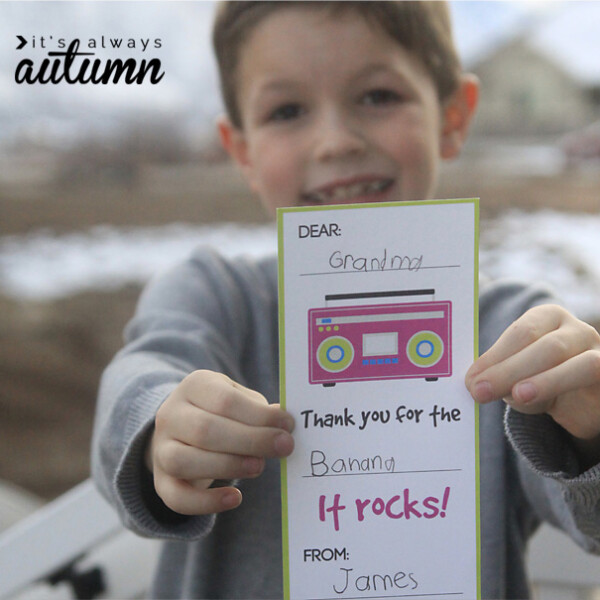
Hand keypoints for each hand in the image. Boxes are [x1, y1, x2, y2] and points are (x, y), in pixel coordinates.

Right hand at [146, 370, 294, 515]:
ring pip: (184, 461)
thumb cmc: (222, 412)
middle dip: (250, 441)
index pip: (225, 400)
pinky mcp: (160, 481)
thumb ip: (259, 409)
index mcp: (194, 386)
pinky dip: (206, 502)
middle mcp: (170, 414)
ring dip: (227, 466)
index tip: (288, 425)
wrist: (183, 428)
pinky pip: (176, 497)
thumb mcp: (239, 398)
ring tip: (259, 467)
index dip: (259, 415)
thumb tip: (284, 424)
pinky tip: (235, 499)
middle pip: (205, 430)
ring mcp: (161, 448)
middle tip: (284, 447)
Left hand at [465, 305, 599, 450]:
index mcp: (548, 318)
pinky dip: (574, 397)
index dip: (496, 356)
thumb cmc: (536, 377)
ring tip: (518, 396)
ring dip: (547, 382)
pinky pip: (597, 386)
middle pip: (548, 347)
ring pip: (582, 365)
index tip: (471, 379)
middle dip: (511, 370)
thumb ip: (497, 375)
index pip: (523, 331)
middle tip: (481, 392)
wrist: (576, 400)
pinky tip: (552, 409)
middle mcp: (578, 331)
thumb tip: (474, 384)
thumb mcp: (513, 374)